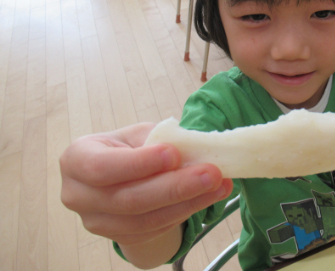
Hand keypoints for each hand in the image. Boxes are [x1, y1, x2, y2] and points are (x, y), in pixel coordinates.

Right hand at [60, 123, 232, 245]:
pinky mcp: (120, 238)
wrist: (122, 176)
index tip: (174, 154)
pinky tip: (211, 195)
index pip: (102, 167)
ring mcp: (97, 223)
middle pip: (128, 199)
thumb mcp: (137, 134)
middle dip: (175, 186)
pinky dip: (187, 212)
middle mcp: (78, 196)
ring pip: (145, 220)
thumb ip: (157, 140)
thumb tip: (192, 149)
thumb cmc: (129, 147)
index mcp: (77, 160)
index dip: (139, 164)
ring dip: (189, 202)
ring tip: (220, 185)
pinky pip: (156, 229)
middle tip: (212, 172)